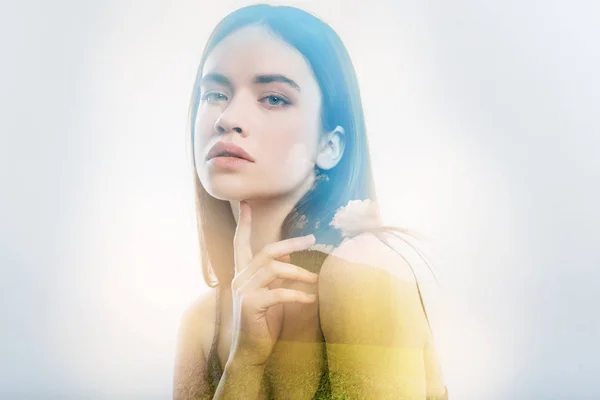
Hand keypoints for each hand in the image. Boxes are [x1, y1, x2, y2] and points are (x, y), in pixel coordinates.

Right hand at [228, 200, 318, 366]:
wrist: (250, 353)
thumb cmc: (262, 323)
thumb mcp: (270, 295)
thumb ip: (275, 275)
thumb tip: (287, 256)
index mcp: (242, 274)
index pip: (240, 243)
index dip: (243, 224)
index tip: (245, 204)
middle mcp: (239, 279)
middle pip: (266, 251)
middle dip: (290, 243)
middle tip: (312, 239)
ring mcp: (243, 291)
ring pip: (274, 269)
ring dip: (299, 273)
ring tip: (316, 280)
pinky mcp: (250, 305)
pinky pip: (278, 292)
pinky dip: (298, 294)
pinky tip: (311, 299)